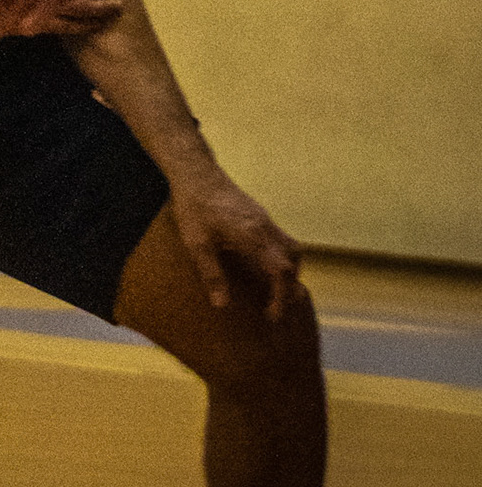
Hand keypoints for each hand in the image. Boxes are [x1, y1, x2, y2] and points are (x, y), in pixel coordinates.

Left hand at [171, 178, 302, 319]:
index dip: (281, 296)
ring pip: (292, 248)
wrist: (195, 171)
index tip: (272, 315)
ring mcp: (265, 219)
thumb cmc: (193, 206)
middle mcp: (266, 227)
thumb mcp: (195, 243)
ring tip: (274, 289)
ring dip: (289, 271)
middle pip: (294, 261)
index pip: (281, 271)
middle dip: (290, 287)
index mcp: (253, 236)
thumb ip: (211, 273)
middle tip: (275, 308)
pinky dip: (281, 257)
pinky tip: (264, 265)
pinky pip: (282, 239)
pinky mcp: (260, 215)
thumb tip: (222, 305)